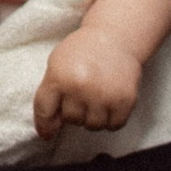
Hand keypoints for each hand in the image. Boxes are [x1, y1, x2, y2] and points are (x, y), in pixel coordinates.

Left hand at [34, 24, 144, 138]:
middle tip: (82, 95)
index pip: (44, 112)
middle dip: (74, 111)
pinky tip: (109, 104)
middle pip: (71, 120)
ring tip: (96, 99)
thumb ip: (49, 95)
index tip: (48, 133)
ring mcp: (104, 95)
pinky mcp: (125, 100)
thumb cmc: (82, 51)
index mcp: (59, 77)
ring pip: (93, 126)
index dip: (45, 125)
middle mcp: (80, 87)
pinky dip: (111, 120)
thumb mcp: (56, 65)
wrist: (115, 37)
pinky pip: (114, 125)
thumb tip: (49, 132)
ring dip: (93, 117)